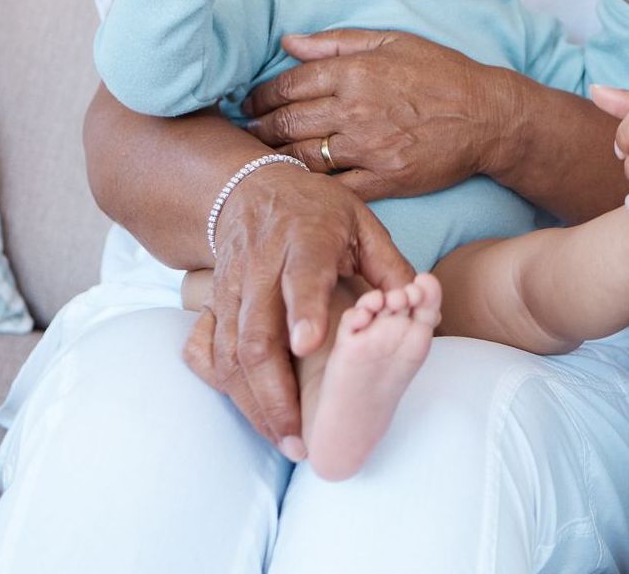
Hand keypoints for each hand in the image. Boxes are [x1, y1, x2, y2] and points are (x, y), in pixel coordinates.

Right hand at [181, 162, 412, 455]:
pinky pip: (211, 354)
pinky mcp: (215, 306)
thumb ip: (389, 265)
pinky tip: (254, 417)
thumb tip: (417, 302)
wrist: (252, 190)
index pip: (303, 276)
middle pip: (257, 331)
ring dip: (253, 401)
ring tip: (284, 438)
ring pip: (231, 352)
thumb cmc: (319, 211)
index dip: (304, 310)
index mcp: (305, 239)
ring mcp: (232, 289)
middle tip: (300, 433)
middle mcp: (261, 266)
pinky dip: (230, 390)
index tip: (308, 346)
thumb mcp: (362, 224)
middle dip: (275, 388)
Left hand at [240, 29, 514, 200]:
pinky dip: (310, 188)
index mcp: (355, 72)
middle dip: (258, 129)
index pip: (287, 85)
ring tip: (261, 159)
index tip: (249, 104)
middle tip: (246, 134)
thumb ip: (337, 42)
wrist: (488, 116)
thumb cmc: (443, 74)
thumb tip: (289, 42)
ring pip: (302, 158)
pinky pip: (334, 187)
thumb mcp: (393, 42)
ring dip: (275, 159)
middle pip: (287, 123)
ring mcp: (369, 147)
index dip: (260, 97)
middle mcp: (355, 109)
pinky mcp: (384, 180)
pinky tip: (297, 185)